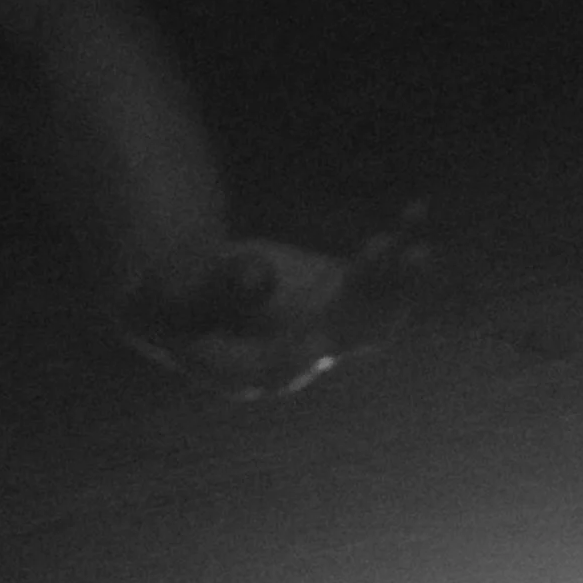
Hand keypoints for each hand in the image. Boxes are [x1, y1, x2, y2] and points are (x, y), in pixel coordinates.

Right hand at [119, 226, 424, 399]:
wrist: (186, 285)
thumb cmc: (166, 294)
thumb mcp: (169, 291)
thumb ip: (209, 287)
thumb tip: (260, 276)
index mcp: (247, 371)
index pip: (277, 369)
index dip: (300, 355)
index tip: (317, 343)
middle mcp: (296, 356)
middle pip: (339, 341)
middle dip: (366, 308)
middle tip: (386, 268)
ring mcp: (323, 325)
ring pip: (371, 311)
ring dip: (394, 280)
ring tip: (412, 245)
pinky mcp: (339, 293)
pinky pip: (378, 275)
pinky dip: (397, 248)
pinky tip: (416, 211)